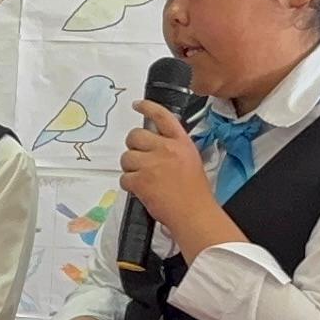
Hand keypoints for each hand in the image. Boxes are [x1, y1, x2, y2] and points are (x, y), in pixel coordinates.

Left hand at [119, 99, 219, 240]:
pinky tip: (141, 190)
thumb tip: (154, 143)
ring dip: (130, 167)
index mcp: (181, 142)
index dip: (147, 107)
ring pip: (126, 157)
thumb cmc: (195, 192)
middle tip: (140, 159)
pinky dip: (129, 185)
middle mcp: (166, 149)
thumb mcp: (190, 160)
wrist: (194, 214)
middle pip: (135, 136)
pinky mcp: (141, 180)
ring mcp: (152, 164)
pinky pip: (124, 177)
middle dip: (133, 147)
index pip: (162, 116)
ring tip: (143, 178)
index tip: (137, 105)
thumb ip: (173, 148)